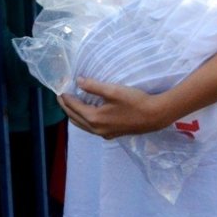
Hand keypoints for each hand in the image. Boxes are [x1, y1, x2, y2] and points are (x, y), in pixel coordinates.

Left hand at [58, 77, 175, 139]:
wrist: (155, 116)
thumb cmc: (135, 101)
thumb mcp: (113, 90)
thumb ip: (93, 86)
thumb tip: (78, 81)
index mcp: (94, 118)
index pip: (73, 107)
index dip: (65, 97)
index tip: (60, 88)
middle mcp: (97, 129)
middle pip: (74, 118)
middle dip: (66, 106)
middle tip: (61, 95)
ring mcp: (104, 134)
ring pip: (82, 125)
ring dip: (74, 114)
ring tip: (71, 103)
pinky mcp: (112, 134)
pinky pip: (91, 128)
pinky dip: (84, 120)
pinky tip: (87, 113)